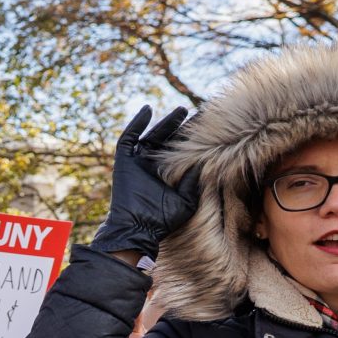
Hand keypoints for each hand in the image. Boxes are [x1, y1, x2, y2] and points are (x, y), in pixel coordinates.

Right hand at [92, 105, 202, 262]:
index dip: (195, 140)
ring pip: (152, 136)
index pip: (182, 152)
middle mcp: (152, 167)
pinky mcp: (124, 162)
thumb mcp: (186, 200)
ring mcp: (137, 164)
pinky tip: (147, 110)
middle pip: (169, 141)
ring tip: (182, 110)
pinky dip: (136, 124)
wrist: (137, 228)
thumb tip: (207, 162)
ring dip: (166, 122)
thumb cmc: (162, 220)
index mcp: (167, 175)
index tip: (212, 127)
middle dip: (184, 128)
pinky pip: (128, 139)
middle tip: (201, 113)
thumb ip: (195, 181)